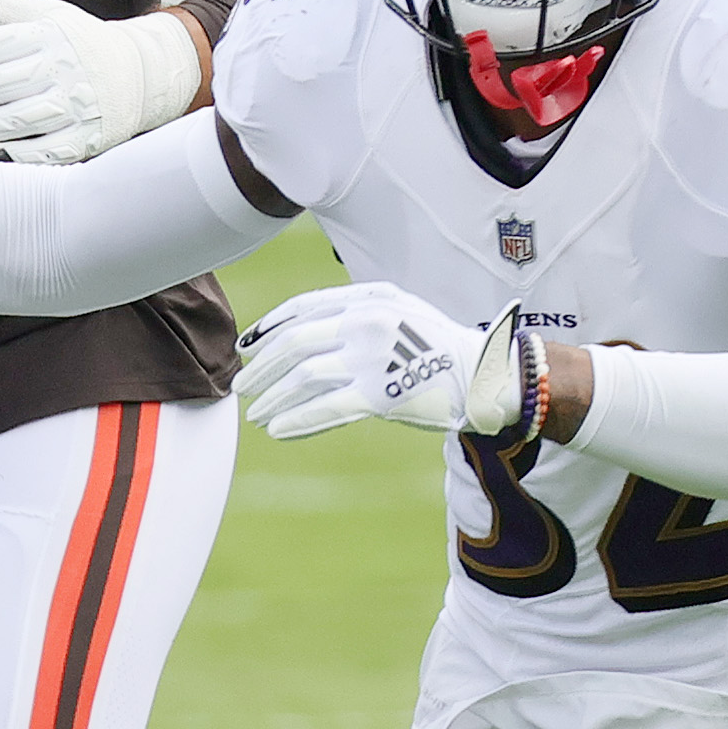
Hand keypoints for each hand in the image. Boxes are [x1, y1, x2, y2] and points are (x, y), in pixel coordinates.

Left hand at [0, 0, 201, 163]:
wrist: (140, 74)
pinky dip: (15, 155)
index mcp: (49, 34)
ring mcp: (76, 106)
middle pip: (1, 83)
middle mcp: (63, 68)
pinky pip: (45, 152)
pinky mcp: (86, 139)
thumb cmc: (74, 42)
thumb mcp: (42, 15)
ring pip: (19, 120)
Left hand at [234, 283, 521, 438]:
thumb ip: (355, 312)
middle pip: (295, 344)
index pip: (301, 309)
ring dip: (274, 398)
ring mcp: (374, 358)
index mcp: (367, 298)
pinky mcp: (383, 395)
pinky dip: (297, 420)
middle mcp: (366, 322)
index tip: (245, 349)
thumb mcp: (398, 310)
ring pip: (305, 376)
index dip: (267, 330)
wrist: (486, 375)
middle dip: (261, 368)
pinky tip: (277, 430)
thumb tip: (300, 330)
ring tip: (255, 415)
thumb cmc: (437, 346)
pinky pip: (328, 408)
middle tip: (241, 388)